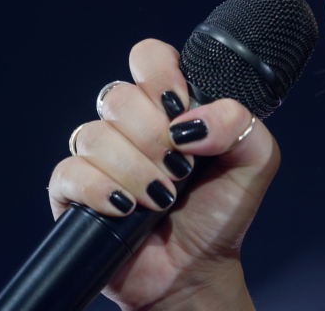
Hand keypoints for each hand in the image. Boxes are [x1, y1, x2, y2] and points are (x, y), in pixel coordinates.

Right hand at [46, 39, 272, 309]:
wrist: (197, 268)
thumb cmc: (223, 209)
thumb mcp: (255, 158)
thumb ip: (239, 121)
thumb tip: (190, 120)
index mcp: (170, 105)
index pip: (148, 57)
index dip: (160, 74)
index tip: (182, 106)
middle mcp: (130, 124)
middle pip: (118, 96)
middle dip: (153, 135)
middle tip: (179, 168)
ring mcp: (99, 156)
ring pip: (94, 134)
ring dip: (135, 170)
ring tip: (161, 198)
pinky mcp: (72, 191)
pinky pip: (69, 171)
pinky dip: (101, 190)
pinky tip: (126, 209)